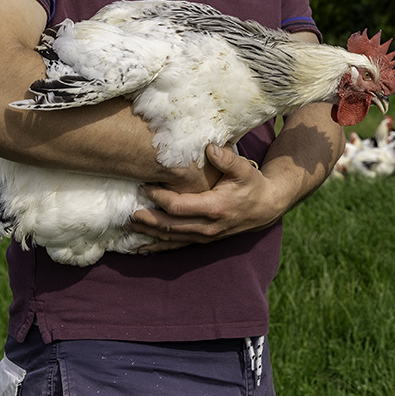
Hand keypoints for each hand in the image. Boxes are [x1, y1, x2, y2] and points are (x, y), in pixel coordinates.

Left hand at [126, 145, 286, 250]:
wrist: (266, 208)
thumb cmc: (253, 185)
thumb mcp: (244, 169)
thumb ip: (227, 159)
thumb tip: (209, 148)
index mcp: (214, 208)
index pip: (179, 206)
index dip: (159, 198)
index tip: (144, 186)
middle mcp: (207, 226)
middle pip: (170, 226)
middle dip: (147, 220)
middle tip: (128, 211)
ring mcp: (205, 236)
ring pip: (171, 238)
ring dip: (148, 234)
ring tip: (128, 227)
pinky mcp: (204, 240)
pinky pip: (177, 246)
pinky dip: (159, 247)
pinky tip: (142, 247)